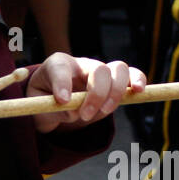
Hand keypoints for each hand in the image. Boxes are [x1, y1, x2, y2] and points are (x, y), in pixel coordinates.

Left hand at [26, 53, 146, 133]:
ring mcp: (100, 71)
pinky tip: (139, 92)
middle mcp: (81, 64)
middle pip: (97, 69)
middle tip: (84, 115)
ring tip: (104, 111)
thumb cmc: (45, 99)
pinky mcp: (114, 82)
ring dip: (115, 93)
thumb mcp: (39, 105)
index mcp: (57, 65)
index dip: (62, 83)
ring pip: (118, 70)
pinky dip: (138, 81)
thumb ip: (53, 109)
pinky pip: (132, 75)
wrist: (55, 100)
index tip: (62, 100)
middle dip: (96, 95)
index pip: (60, 68)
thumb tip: (74, 111)